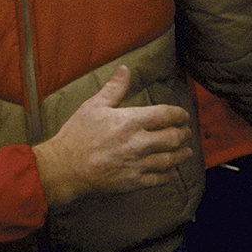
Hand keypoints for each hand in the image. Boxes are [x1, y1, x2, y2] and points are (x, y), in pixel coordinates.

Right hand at [33, 67, 192, 205]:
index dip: (178, 114)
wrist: (64, 167)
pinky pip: (157, 179)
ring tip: (187, 152)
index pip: (165, 115)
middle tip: (187, 132)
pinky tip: (172, 172)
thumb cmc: (77, 134)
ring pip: (168, 159)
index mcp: (130, 121)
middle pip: (172, 137)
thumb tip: (125, 69)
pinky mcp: (132, 182)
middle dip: (183, 134)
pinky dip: (167, 175)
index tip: (183, 116)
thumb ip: (114, 88)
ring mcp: (136, 164)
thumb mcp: (94, 106)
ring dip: (181, 155)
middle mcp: (138, 143)